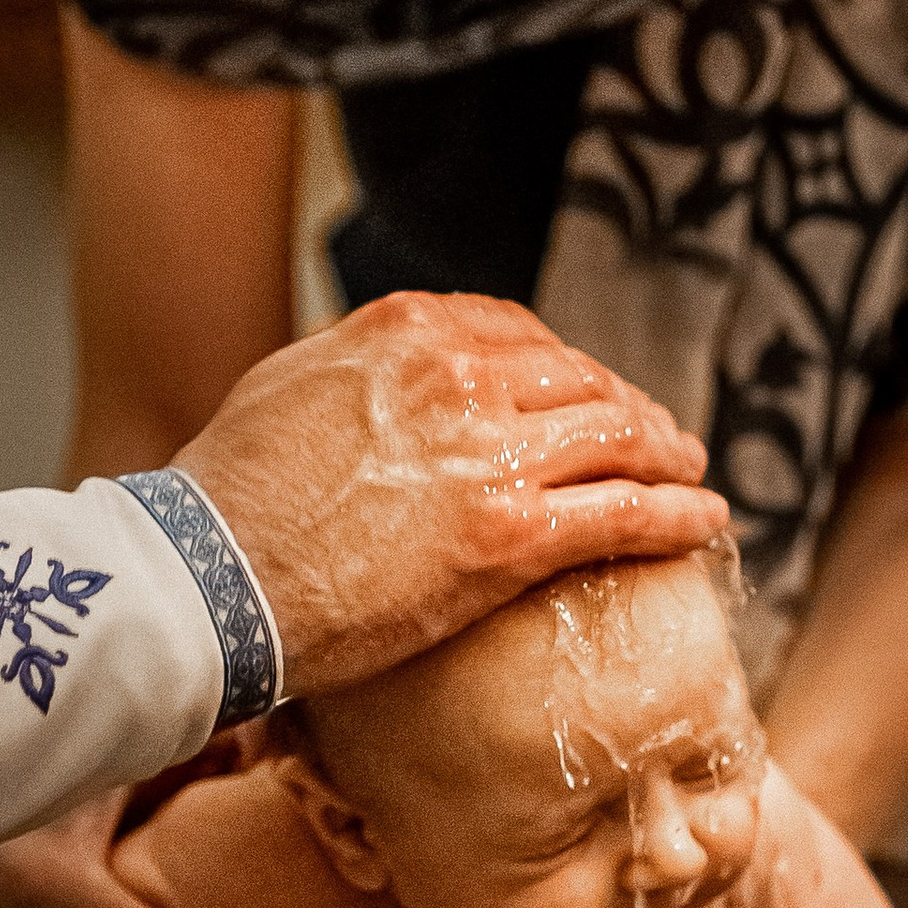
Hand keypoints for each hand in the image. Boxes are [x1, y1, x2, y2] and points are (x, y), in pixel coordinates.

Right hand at [175, 292, 729, 698]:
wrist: (201, 579)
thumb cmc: (220, 502)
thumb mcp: (287, 390)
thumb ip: (357, 374)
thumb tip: (384, 391)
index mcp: (406, 329)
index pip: (516, 332)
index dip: (564, 369)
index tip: (583, 395)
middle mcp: (459, 373)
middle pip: (579, 379)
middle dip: (627, 408)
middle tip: (654, 439)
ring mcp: (490, 452)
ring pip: (618, 436)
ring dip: (668, 456)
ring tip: (690, 476)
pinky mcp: (510, 534)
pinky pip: (624, 514)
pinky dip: (677, 515)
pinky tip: (705, 523)